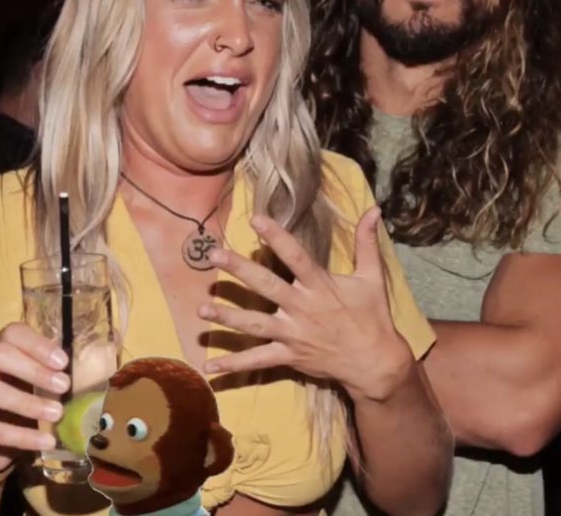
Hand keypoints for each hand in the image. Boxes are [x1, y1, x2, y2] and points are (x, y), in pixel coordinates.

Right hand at [0, 323, 69, 476]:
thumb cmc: (22, 399)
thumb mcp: (36, 380)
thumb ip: (55, 367)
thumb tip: (103, 353)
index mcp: (0, 349)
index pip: (12, 333)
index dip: (38, 344)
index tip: (63, 362)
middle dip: (33, 368)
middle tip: (63, 385)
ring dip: (28, 403)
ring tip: (57, 413)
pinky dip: (22, 436)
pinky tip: (46, 441)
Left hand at [198, 207, 413, 401]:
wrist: (375, 363)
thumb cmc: (372, 316)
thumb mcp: (372, 277)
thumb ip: (367, 242)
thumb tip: (373, 210)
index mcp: (321, 286)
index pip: (296, 256)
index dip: (276, 237)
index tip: (255, 219)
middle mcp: (303, 308)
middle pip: (267, 286)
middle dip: (240, 270)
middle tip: (214, 256)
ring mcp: (294, 334)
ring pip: (256, 324)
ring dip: (228, 317)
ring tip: (202, 309)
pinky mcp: (290, 355)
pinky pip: (259, 360)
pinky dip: (234, 365)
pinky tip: (210, 367)